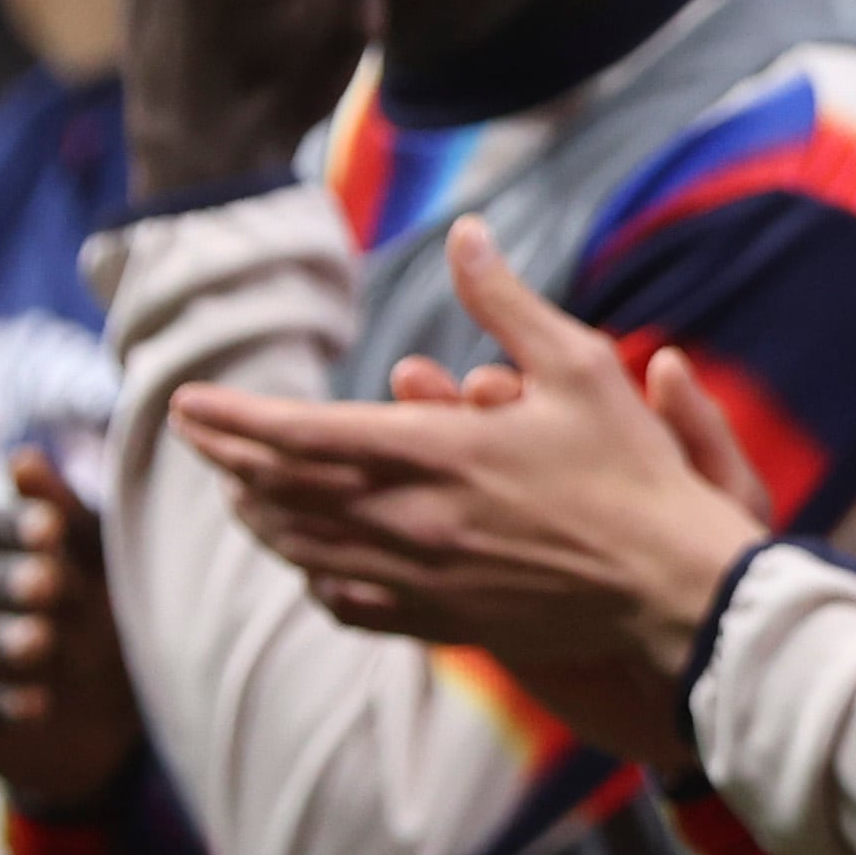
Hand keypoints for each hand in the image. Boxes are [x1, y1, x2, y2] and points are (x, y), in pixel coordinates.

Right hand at [0, 452, 145, 811]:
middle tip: (49, 584)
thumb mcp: (97, 558)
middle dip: (3, 580)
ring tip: (42, 642)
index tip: (53, 527)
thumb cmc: (104, 606)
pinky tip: (38, 704)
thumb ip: (63, 512)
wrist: (113, 699)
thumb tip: (20, 459)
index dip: (12, 527)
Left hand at [167, 219, 766, 698]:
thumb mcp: (580, 364)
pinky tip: (310, 563)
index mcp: (434, 451)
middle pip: (281, 493)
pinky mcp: (441, 620)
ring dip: (259, 515)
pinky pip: (347, 600)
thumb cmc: (632, 468)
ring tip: (238, 490)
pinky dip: (311, 576)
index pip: (298, 432)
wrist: (668, 581)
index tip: (186, 400)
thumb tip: (465, 234)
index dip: (233, 417)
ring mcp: (419, 578)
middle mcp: (408, 520)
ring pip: (303, 549)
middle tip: (199, 433)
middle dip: (229, 459)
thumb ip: (506, 301)